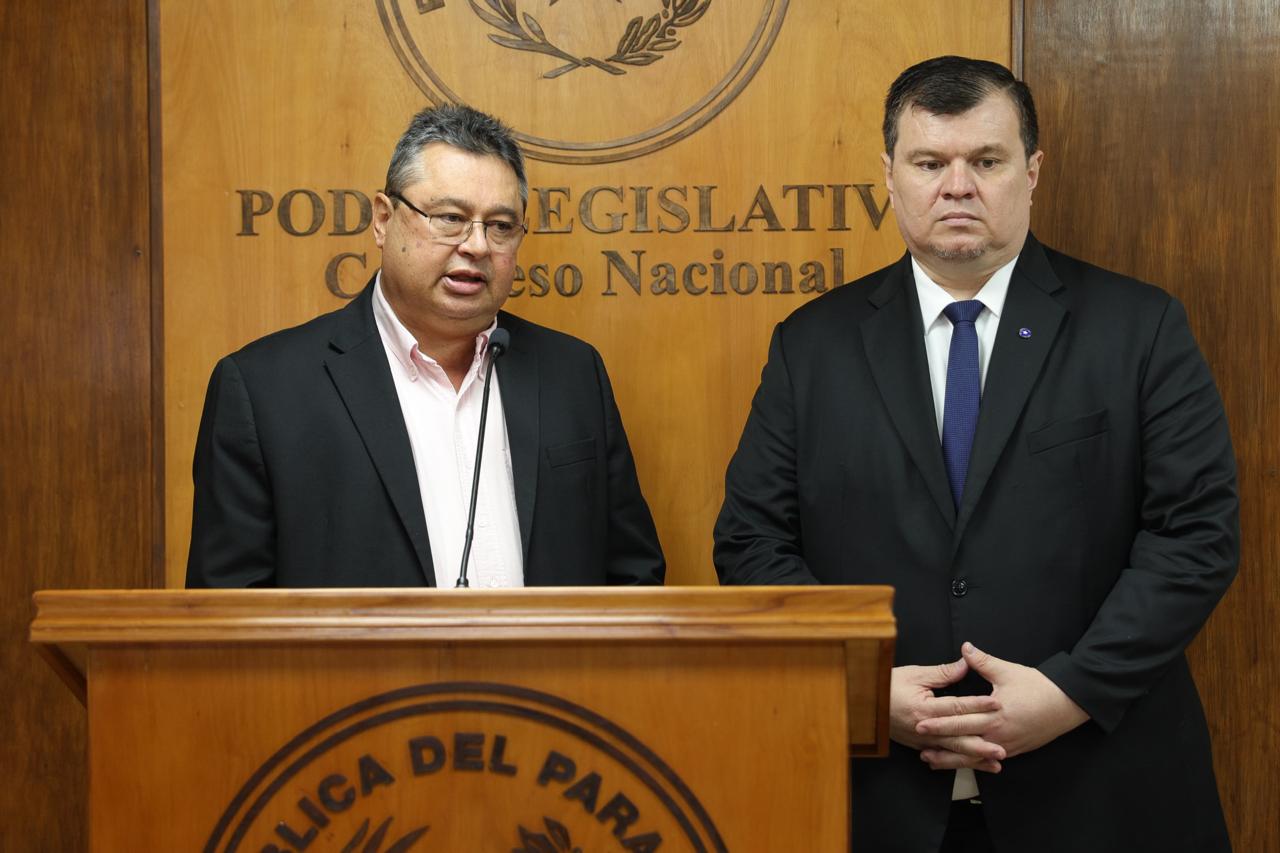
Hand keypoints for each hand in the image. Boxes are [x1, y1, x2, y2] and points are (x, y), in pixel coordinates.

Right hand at [890, 657, 1005, 772]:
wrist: (864, 703)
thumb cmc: (888, 686)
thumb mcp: (914, 674)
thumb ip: (942, 673)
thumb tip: (965, 665)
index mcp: (923, 708)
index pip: (956, 707)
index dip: (978, 705)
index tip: (997, 704)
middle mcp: (924, 729)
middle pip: (958, 738)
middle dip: (982, 744)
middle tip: (1002, 748)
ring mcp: (922, 741)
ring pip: (953, 752)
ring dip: (975, 758)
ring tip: (996, 762)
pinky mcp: (920, 747)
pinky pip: (944, 758)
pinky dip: (961, 763)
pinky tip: (975, 765)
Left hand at [915, 642, 1089, 759]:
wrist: (1068, 704)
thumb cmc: (1038, 687)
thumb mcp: (1008, 671)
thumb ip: (983, 661)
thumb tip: (965, 648)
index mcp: (994, 713)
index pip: (961, 719)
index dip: (939, 721)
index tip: (920, 721)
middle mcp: (999, 733)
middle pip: (963, 739)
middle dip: (939, 741)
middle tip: (918, 741)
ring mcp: (1006, 745)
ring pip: (974, 756)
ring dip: (951, 759)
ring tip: (930, 760)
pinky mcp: (1013, 751)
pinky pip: (987, 760)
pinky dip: (971, 763)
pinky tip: (959, 764)